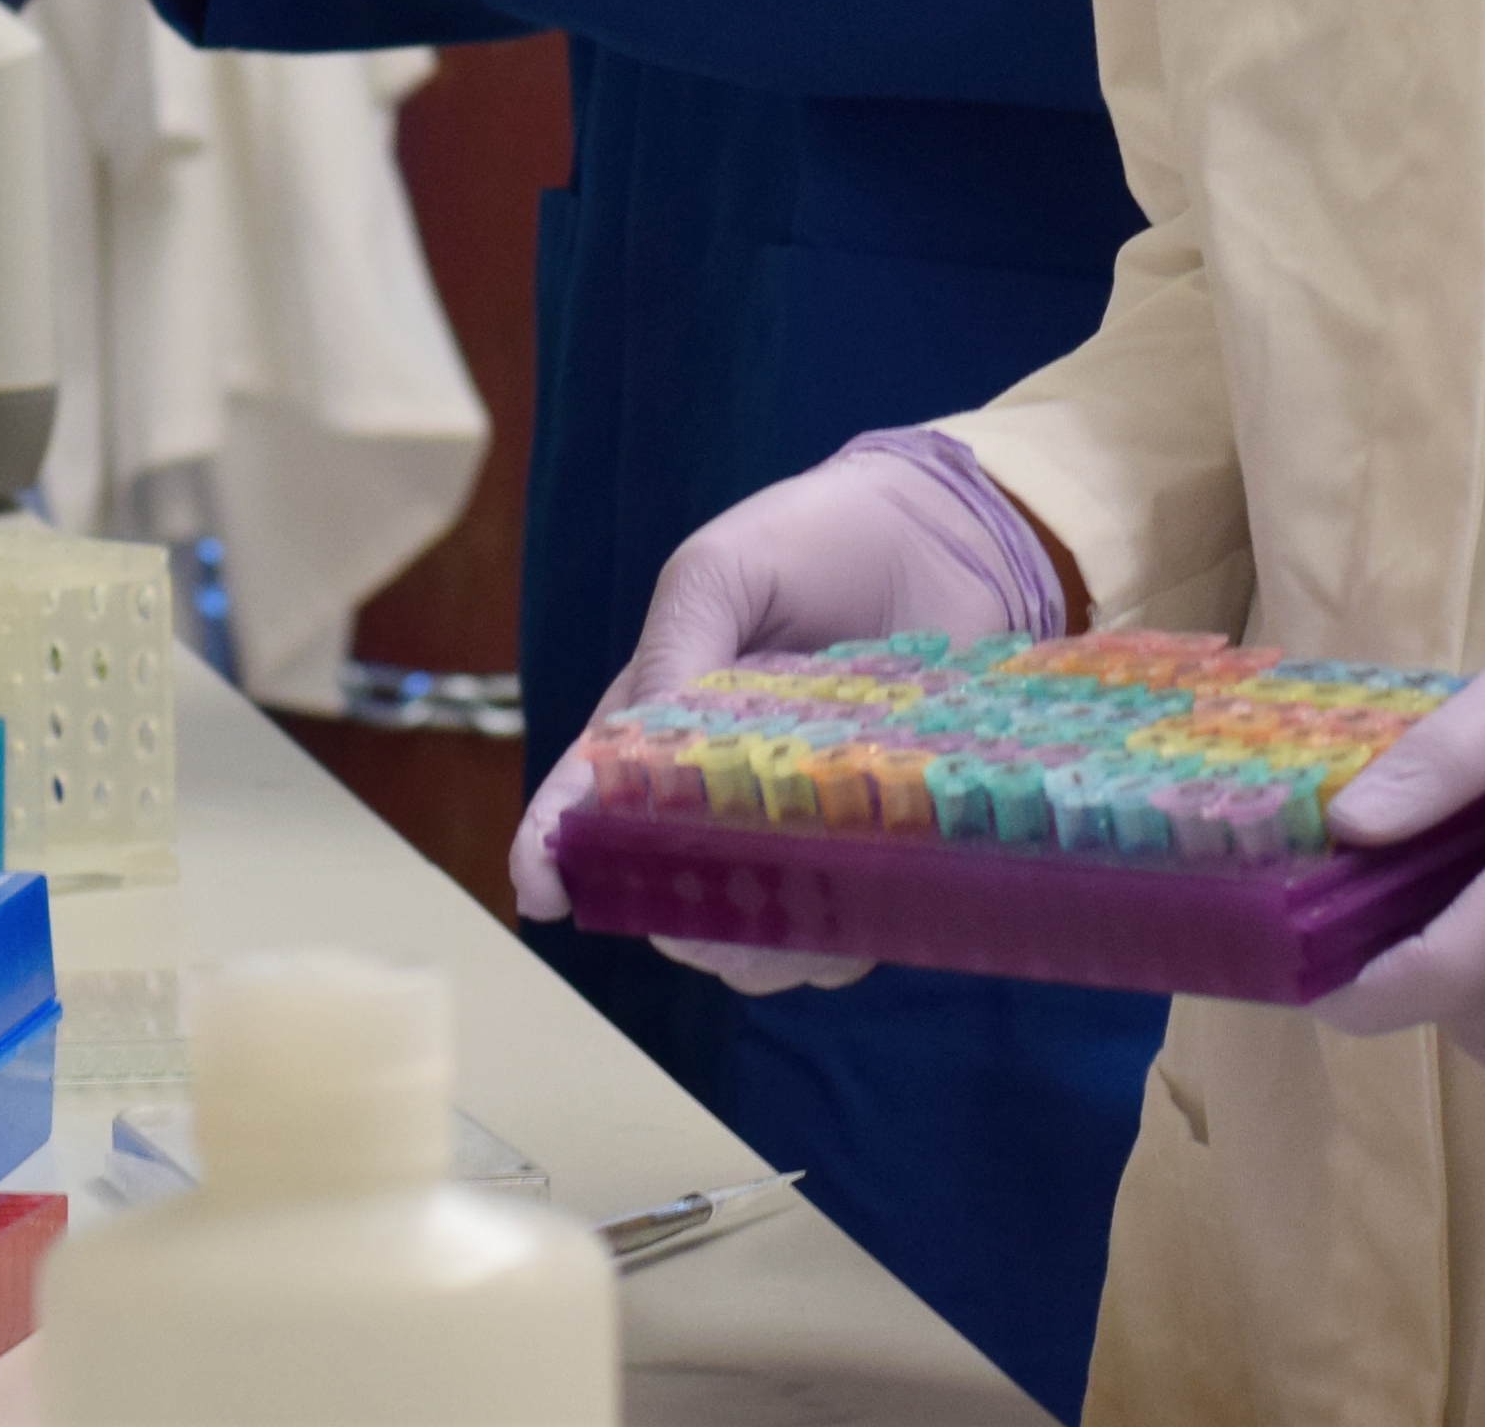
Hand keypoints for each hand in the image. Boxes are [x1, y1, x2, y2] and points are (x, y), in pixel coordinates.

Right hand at [510, 436, 1062, 992]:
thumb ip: (674, 650)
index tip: (540, 891)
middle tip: (694, 923)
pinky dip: (835, 941)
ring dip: (749, 951)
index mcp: (656, 721)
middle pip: (660, 884)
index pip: (584, 798)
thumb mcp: (723, 571)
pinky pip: (838, 921)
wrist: (945, 533)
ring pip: (745, 926)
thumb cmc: (813, 541)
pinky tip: (849, 930)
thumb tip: (635, 751)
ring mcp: (791, 820)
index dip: (550, 849)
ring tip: (775, 935)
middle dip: (666, 917)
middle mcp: (713, 787)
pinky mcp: (867, 838)